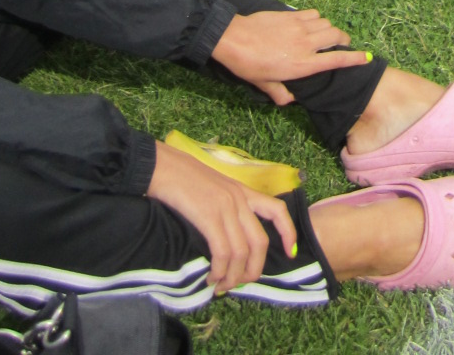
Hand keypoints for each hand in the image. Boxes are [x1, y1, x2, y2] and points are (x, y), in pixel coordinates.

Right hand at [147, 142, 294, 294]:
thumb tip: (227, 239)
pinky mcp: (209, 216)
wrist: (163, 166)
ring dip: (233, 277)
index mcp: (242, 191)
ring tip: (220, 287)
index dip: (288, 233)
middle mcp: (239, 199)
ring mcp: (225, 207)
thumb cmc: (182, 179)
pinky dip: (219, 272)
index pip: (276, 210)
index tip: (290, 253)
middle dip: (254, 270)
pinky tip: (211, 278)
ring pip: (242, 252)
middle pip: (260, 242)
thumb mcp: (213, 189)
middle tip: (240, 284)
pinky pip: (223, 252)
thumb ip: (225, 207)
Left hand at [212, 9, 370, 105]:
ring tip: (323, 35)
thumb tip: (289, 100)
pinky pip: (313, 14)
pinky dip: (316, 19)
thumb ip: (279, 93)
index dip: (355, 59)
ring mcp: (299, 27)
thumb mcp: (263, 84)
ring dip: (328, 29)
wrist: (234, 39)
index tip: (366, 57)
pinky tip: (309, 24)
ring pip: (326, 23)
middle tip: (342, 44)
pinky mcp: (291, 15)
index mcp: (302, 65)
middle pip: (336, 36)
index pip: (336, 61)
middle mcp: (306, 45)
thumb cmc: (248, 65)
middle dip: (344, 40)